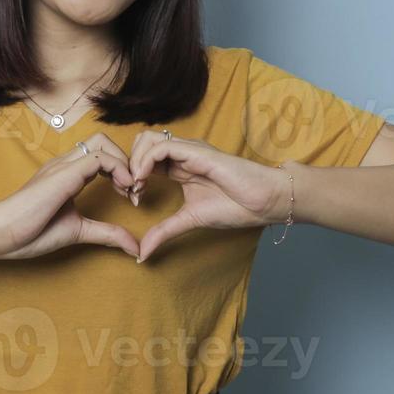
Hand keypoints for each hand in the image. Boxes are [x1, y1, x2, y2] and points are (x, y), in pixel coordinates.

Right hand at [0, 133, 141, 261]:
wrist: (2, 232)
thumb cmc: (31, 232)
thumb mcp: (79, 230)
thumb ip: (107, 234)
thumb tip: (135, 248)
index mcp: (68, 174)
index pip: (101, 155)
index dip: (123, 171)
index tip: (131, 197)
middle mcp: (66, 164)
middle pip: (103, 141)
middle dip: (127, 160)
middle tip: (134, 190)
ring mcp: (64, 165)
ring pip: (102, 142)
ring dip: (125, 162)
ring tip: (131, 189)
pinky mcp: (65, 173)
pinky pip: (99, 156)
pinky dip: (119, 169)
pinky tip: (123, 189)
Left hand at [127, 131, 291, 263]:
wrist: (264, 201)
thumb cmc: (235, 206)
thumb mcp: (189, 220)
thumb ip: (164, 232)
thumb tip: (142, 253)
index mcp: (179, 167)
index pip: (144, 159)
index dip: (131, 175)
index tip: (132, 198)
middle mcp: (181, 154)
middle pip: (141, 143)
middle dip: (128, 164)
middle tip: (131, 190)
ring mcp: (189, 150)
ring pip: (148, 139)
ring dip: (134, 161)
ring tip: (136, 186)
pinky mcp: (197, 151)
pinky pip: (162, 146)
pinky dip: (146, 161)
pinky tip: (144, 180)